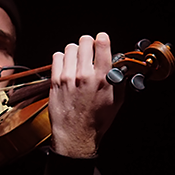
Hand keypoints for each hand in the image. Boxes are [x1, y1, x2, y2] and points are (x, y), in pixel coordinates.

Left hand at [49, 32, 123, 157]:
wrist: (75, 135)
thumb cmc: (97, 120)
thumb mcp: (117, 100)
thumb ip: (118, 80)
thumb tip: (119, 66)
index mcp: (103, 79)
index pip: (102, 46)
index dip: (102, 39)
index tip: (102, 39)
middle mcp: (85, 75)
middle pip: (84, 42)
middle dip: (88, 43)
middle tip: (89, 49)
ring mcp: (68, 77)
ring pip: (70, 48)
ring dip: (75, 50)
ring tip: (78, 59)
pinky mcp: (55, 81)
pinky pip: (57, 57)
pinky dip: (62, 57)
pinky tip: (67, 65)